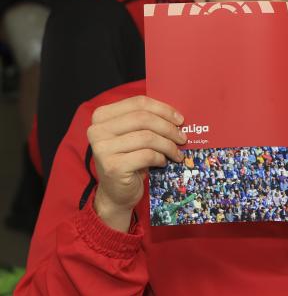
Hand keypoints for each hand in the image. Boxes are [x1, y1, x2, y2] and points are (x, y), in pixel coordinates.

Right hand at [88, 96, 186, 231]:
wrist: (116, 193)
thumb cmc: (129, 159)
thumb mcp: (135, 135)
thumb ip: (148, 121)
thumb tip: (177, 116)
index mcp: (102, 116)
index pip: (138, 103)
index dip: (163, 109)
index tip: (180, 119)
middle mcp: (97, 130)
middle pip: (143, 119)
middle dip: (168, 128)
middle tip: (183, 138)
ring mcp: (102, 149)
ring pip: (147, 137)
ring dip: (168, 145)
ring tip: (176, 153)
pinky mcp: (113, 166)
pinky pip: (147, 155)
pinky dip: (160, 158)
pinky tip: (163, 162)